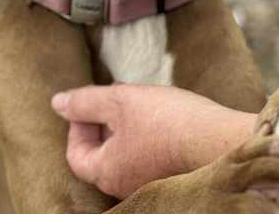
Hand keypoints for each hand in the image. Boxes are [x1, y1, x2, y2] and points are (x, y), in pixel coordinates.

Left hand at [51, 84, 255, 199]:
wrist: (221, 138)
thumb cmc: (169, 121)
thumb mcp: (120, 100)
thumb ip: (86, 101)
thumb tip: (57, 102)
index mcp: (108, 171)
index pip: (77, 155)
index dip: (77, 125)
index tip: (91, 103)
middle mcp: (126, 183)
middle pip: (101, 154)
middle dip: (102, 121)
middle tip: (114, 95)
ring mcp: (150, 181)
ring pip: (125, 151)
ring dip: (125, 124)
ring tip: (137, 99)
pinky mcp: (171, 173)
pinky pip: (147, 153)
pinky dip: (144, 132)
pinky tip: (159, 112)